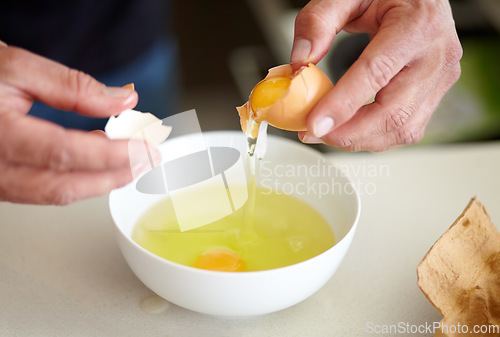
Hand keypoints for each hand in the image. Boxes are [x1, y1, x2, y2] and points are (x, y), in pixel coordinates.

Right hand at [0, 42, 142, 203]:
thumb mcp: (16, 67)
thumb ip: (71, 86)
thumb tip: (123, 99)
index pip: (65, 154)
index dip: (112, 155)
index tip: (145, 148)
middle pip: (65, 186)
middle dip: (115, 176)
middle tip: (148, 160)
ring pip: (56, 195)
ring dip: (100, 182)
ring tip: (131, 162)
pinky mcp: (2, 184)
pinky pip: (45, 192)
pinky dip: (79, 181)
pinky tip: (99, 165)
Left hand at [292, 0, 462, 150]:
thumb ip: (318, 21)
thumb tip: (299, 62)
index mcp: (417, 24)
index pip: (376, 72)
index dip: (342, 104)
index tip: (314, 124)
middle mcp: (437, 55)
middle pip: (393, 112)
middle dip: (348, 133)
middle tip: (313, 132)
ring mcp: (440, 78)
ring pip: (403, 129)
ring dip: (360, 140)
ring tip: (327, 133)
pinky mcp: (436, 93)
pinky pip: (407, 128)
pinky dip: (375, 136)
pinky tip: (350, 129)